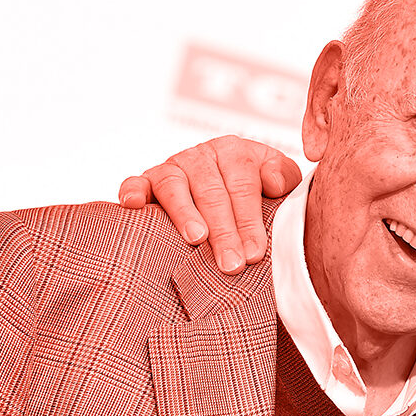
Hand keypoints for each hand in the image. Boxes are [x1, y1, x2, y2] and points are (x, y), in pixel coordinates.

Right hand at [118, 136, 301, 273]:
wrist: (226, 181)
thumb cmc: (256, 187)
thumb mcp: (278, 177)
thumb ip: (283, 176)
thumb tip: (271, 182)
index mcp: (235, 152)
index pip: (243, 185)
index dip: (249, 220)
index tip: (255, 252)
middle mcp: (201, 156)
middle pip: (212, 191)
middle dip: (224, 231)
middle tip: (232, 263)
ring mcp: (172, 167)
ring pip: (174, 186)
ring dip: (184, 213)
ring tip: (196, 239)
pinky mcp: (147, 180)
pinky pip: (136, 182)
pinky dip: (132, 190)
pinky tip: (133, 205)